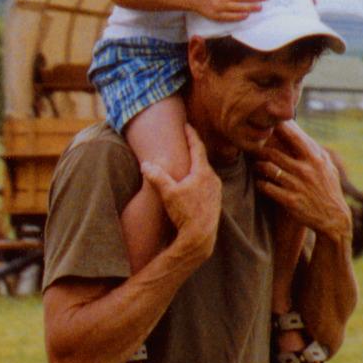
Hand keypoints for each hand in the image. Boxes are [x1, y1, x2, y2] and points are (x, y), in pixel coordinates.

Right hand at [142, 125, 220, 259]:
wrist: (200, 237)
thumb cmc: (185, 214)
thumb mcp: (168, 194)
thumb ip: (157, 177)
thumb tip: (146, 164)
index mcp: (203, 172)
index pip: (197, 147)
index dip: (191, 135)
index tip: (186, 125)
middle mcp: (213, 179)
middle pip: (202, 159)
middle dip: (193, 149)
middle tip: (186, 140)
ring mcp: (216, 191)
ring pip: (205, 173)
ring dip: (196, 166)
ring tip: (188, 162)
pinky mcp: (215, 202)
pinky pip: (206, 184)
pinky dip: (198, 179)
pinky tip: (192, 185)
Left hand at [255, 123, 351, 242]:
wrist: (333, 219)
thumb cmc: (329, 189)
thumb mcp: (328, 167)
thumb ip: (315, 150)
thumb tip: (302, 134)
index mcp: (315, 159)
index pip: (293, 137)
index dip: (278, 128)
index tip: (268, 124)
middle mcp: (305, 170)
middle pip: (273, 153)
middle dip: (260, 149)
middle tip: (252, 148)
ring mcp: (296, 185)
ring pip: (267, 169)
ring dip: (258, 166)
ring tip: (256, 165)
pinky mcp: (289, 201)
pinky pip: (266, 187)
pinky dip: (260, 183)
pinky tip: (260, 182)